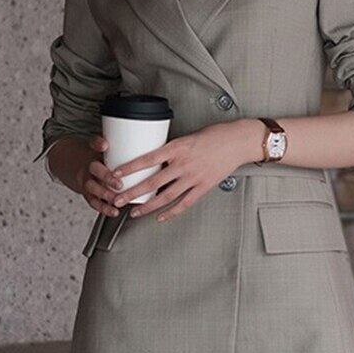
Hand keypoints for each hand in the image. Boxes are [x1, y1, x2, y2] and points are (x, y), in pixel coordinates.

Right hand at [80, 134, 124, 216]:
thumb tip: (150, 139)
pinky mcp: (88, 194)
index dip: (98, 144)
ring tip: (117, 201)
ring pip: (93, 188)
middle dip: (106, 177)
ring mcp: (87, 180)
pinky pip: (94, 202)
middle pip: (94, 169)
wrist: (77, 166)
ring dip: (106, 195)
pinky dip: (104, 208)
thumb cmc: (99, 157)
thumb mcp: (106, 148)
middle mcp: (89, 166)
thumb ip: (123, 145)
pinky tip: (114, 212)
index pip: (93, 144)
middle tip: (119, 183)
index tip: (105, 146)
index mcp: (94, 151)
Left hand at [107, 121, 257, 221]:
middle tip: (117, 200)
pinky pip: (184, 203)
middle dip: (132, 193)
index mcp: (178, 147)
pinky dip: (171, 212)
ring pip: (166, 196)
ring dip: (148, 206)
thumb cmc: (214, 135)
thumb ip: (172, 149)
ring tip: (134, 213)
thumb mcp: (187, 137)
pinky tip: (159, 217)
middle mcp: (184, 164)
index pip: (148, 159)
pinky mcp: (204, 187)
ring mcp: (194, 177)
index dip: (130, 167)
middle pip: (153, 182)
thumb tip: (154, 160)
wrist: (238, 141)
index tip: (115, 173)